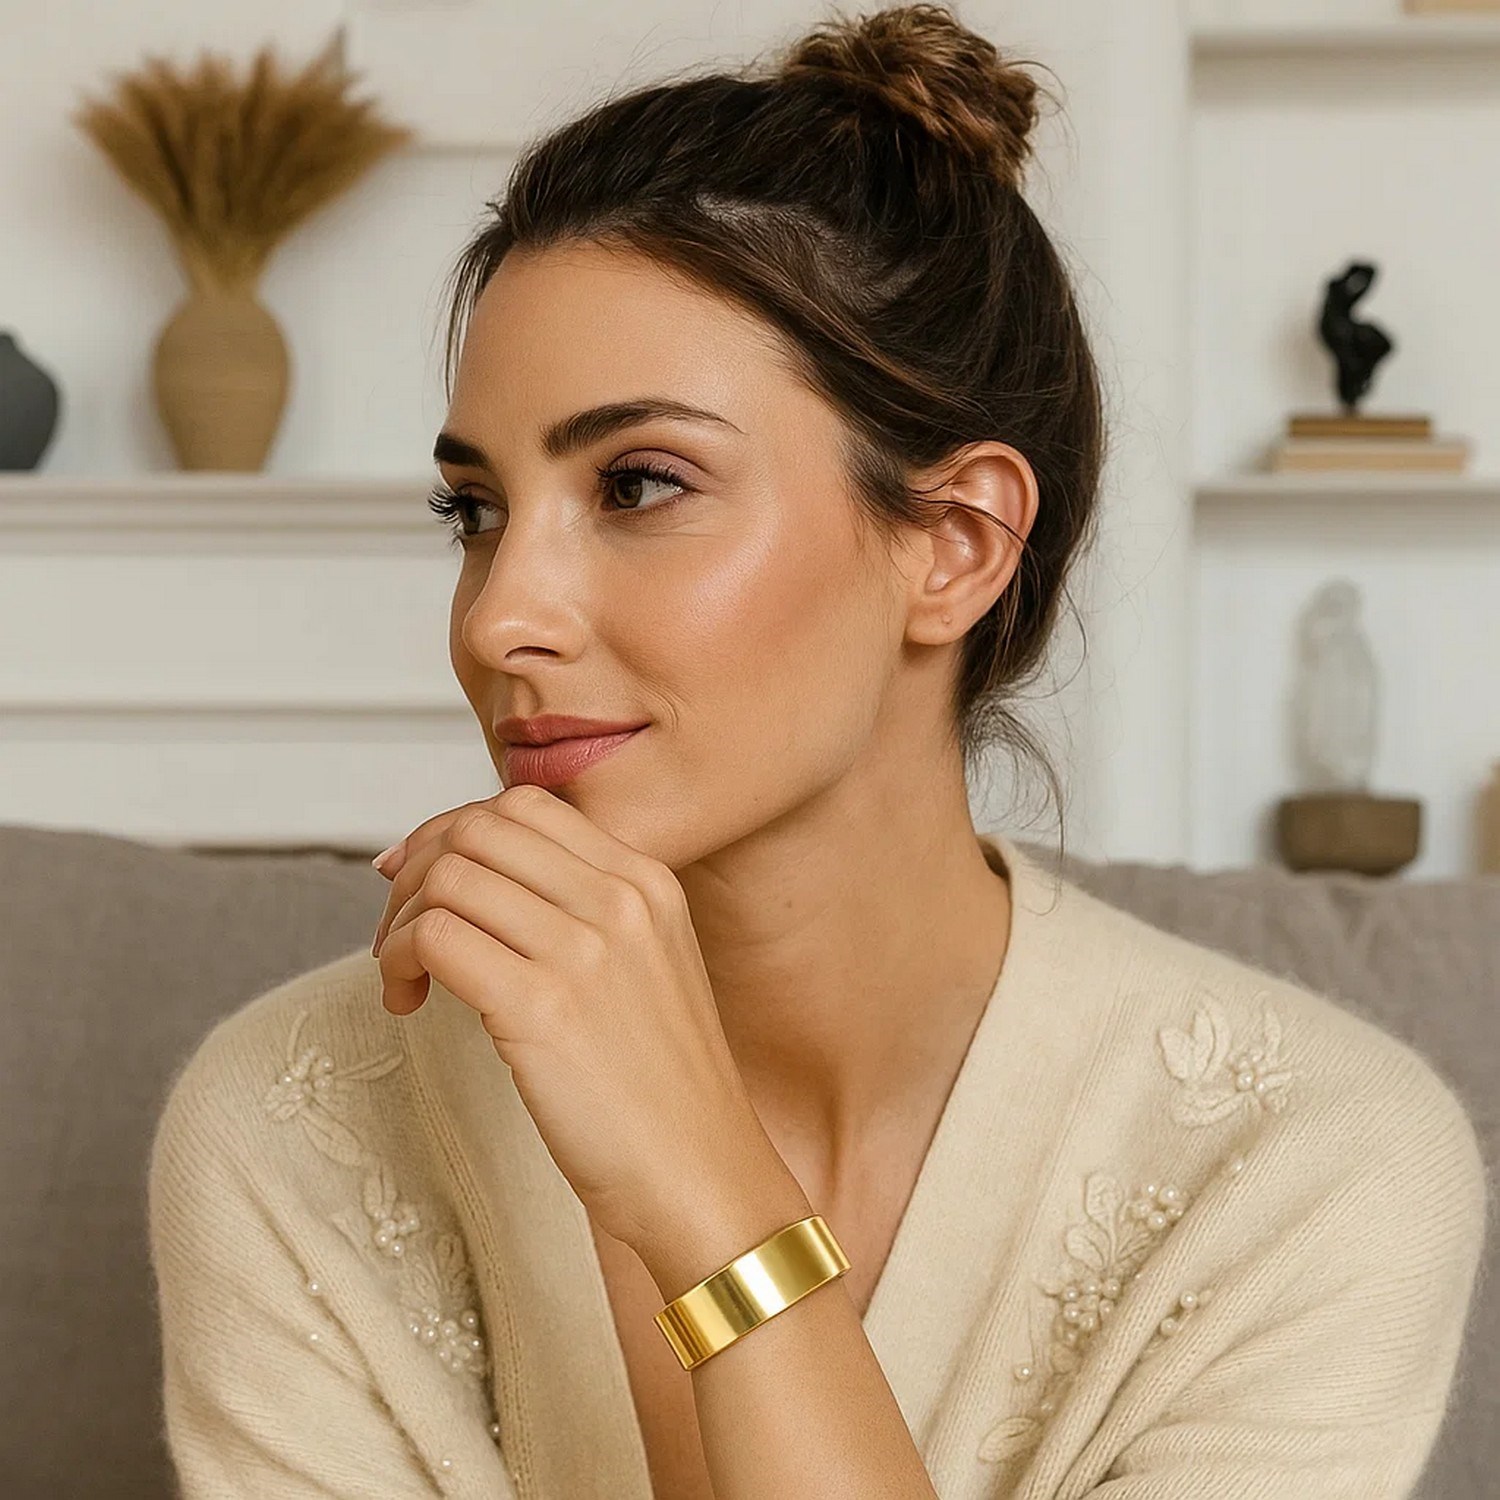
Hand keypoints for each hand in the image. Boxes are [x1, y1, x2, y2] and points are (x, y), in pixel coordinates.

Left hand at [369, 784, 786, 1254]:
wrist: (702, 1173)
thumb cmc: (662, 1088)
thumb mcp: (646, 966)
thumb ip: (583, 912)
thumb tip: (470, 878)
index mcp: (647, 881)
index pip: (523, 806)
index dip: (453, 832)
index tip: (418, 879)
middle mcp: (620, 899)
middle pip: (477, 829)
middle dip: (417, 870)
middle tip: (401, 933)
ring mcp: (585, 949)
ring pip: (448, 877)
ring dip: (400, 922)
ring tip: (403, 976)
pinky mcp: (543, 1007)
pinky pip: (436, 938)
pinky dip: (399, 960)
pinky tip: (408, 1003)